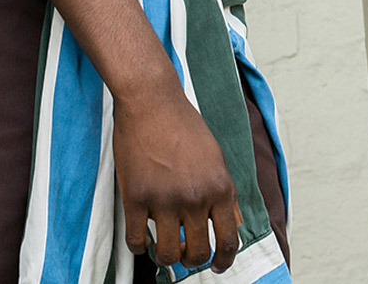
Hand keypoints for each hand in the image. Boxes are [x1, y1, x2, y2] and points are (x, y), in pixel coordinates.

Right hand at [113, 85, 241, 272]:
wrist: (151, 101)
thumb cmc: (184, 125)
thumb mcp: (216, 157)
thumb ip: (225, 193)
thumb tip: (233, 223)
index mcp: (220, 188)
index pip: (228, 241)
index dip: (224, 261)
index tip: (218, 266)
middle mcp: (194, 198)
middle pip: (197, 253)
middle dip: (193, 260)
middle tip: (187, 255)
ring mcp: (163, 200)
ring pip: (167, 254)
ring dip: (166, 258)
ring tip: (164, 249)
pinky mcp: (134, 198)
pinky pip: (136, 240)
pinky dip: (139, 246)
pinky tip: (142, 239)